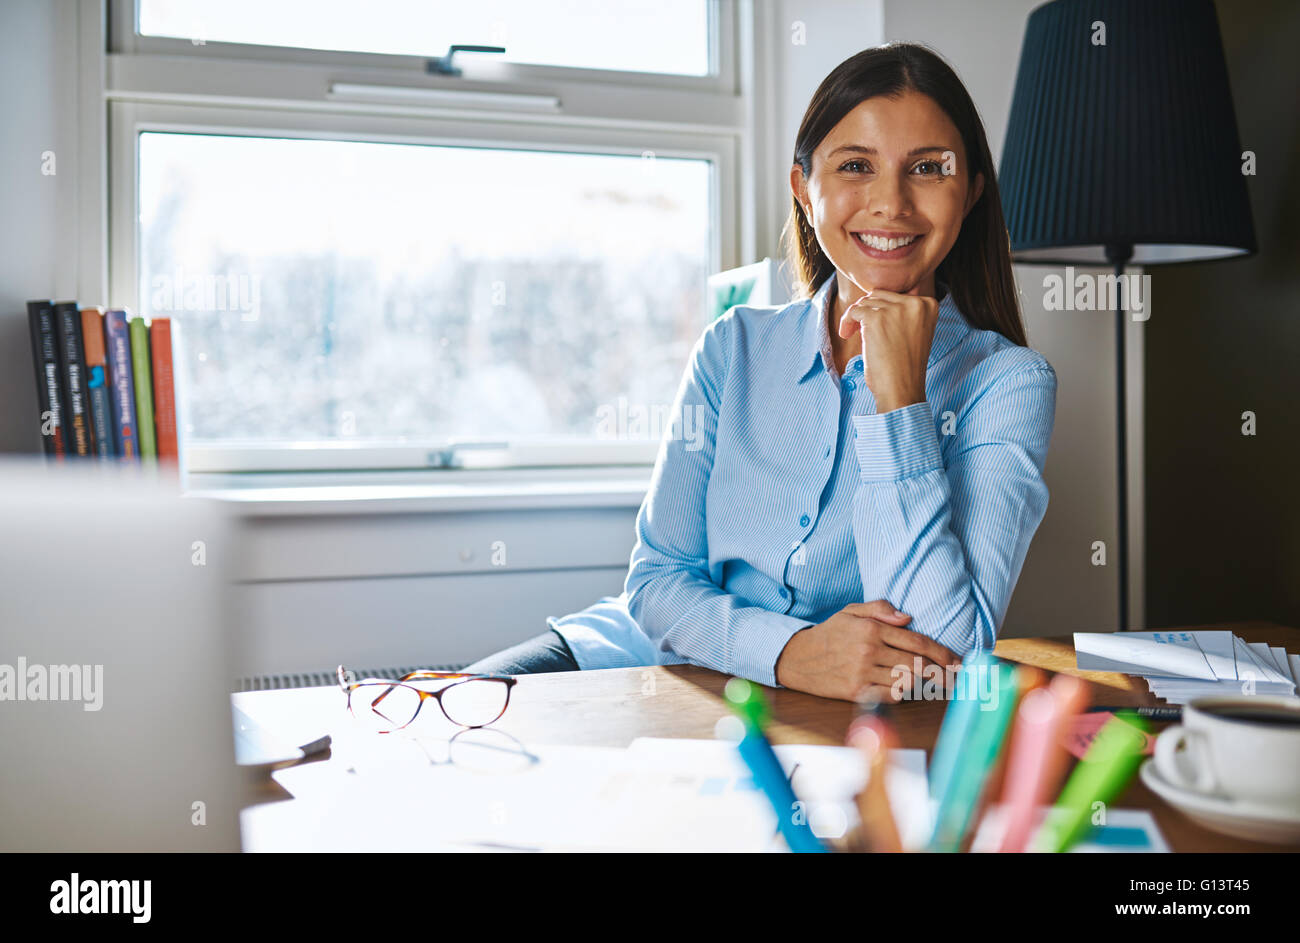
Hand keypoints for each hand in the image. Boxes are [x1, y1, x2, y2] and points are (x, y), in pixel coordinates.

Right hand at [774, 600, 962, 701]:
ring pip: (907, 680)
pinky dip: (902, 693)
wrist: (797, 658)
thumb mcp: (851, 612)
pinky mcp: (856, 691)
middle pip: (917, 664)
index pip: (917, 642)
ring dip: (923, 682)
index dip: (942, 653)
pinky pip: (891, 695)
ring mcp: (862, 672)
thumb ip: (880, 609)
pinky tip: (905, 688)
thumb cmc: (828, 634)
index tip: (957, 661)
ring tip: (933, 682)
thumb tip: (907, 618)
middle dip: (941, 672)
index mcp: (871, 629)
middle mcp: (869, 650)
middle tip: (956, 677)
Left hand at [837, 287, 938, 412]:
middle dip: (868, 312)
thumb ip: (906, 313)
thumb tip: (887, 294)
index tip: (877, 327)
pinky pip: (853, 311)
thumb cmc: (905, 366)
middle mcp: (915, 303)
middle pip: (879, 296)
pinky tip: (846, 335)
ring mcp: (895, 310)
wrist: (901, 390)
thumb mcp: (915, 333)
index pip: (896, 296)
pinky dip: (846, 322)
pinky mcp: (876, 319)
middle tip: (862, 331)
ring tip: (854, 334)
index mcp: (929, 305)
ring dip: (856, 318)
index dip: (881, 310)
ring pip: (865, 302)